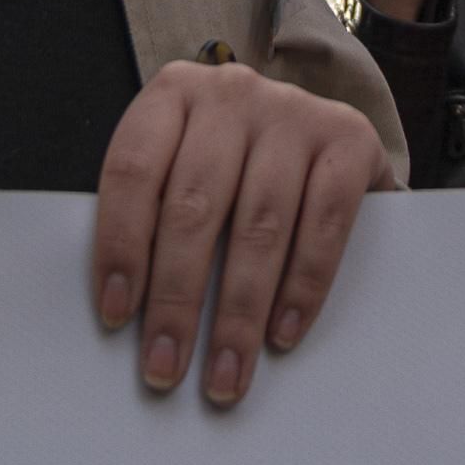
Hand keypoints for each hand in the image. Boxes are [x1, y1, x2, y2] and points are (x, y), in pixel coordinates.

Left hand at [91, 56, 388, 408]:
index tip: (115, 316)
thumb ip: (154, 213)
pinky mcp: (350, 138)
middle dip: (176, 299)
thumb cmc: (231, 166)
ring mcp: (294, 111)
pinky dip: (303, 286)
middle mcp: (232, 92)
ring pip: (258, 224)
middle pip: (194, 205)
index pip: (133, 169)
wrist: (320, 133)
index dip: (120, 245)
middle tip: (165, 366)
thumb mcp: (181, 165)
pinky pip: (324, 223)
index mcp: (173, 92)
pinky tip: (283, 332)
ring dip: (238, 313)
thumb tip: (123, 311)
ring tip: (225, 372)